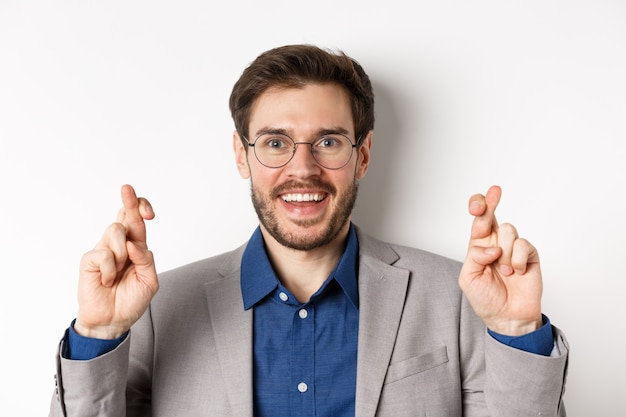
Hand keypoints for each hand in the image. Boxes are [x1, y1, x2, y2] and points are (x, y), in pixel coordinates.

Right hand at [75, 184, 157, 338]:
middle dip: (129, 201)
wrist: (113, 320)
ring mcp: (103, 249)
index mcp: (135, 246)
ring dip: (122, 253)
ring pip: (115, 230)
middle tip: (127, 188)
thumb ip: (146, 260)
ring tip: (119, 272)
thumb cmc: (131, 299)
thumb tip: (134, 244)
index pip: (137, 220)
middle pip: (124, 215)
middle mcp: (119, 244)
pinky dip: (110, 269)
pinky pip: (103, 254)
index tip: (149, 212)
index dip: (141, 209)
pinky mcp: (89, 260)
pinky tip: (107, 280)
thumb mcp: (150, 281)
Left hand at [458, 185, 542, 335]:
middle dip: (491, 202)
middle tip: (494, 191)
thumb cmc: (486, 299)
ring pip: (508, 230)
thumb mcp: (468, 278)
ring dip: (504, 252)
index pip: (478, 222)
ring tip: (504, 271)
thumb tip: (491, 247)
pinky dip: (517, 260)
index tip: (478, 202)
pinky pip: (523, 245)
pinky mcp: (529, 255)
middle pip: (494, 215)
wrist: (508, 317)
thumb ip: (475, 257)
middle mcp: (496, 244)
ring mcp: (513, 249)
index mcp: (479, 246)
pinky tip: (516, 272)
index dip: (479, 207)